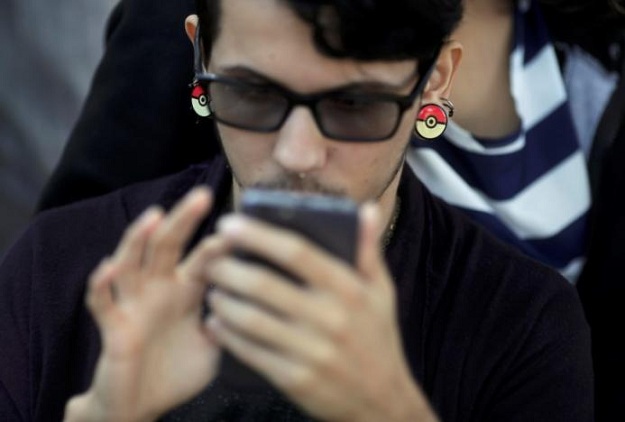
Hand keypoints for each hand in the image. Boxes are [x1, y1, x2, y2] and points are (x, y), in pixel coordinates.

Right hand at [64, 188, 223, 421]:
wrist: (142, 406)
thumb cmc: (177, 371)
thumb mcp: (213, 345)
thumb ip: (229, 321)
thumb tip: (253, 298)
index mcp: (185, 291)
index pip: (203, 258)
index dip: (220, 243)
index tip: (243, 228)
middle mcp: (159, 290)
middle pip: (167, 246)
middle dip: (183, 220)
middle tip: (202, 195)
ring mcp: (134, 305)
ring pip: (132, 263)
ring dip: (139, 239)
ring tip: (155, 217)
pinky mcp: (113, 327)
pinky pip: (103, 302)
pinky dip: (101, 285)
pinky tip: (107, 267)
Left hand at [206, 203, 437, 421]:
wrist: (382, 401)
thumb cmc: (377, 338)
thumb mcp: (382, 292)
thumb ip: (369, 250)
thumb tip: (364, 209)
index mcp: (349, 289)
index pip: (296, 252)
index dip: (258, 235)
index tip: (228, 224)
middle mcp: (330, 318)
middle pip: (264, 284)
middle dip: (228, 268)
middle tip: (211, 260)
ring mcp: (312, 351)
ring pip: (251, 319)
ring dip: (223, 301)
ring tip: (211, 289)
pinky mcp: (296, 379)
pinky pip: (251, 352)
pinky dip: (227, 335)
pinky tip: (216, 323)